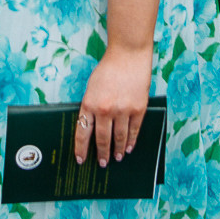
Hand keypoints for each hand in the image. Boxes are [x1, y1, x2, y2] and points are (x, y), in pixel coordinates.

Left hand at [76, 45, 151, 166]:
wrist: (128, 55)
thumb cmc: (108, 70)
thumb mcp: (91, 88)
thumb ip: (91, 107)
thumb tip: (92, 129)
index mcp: (89, 104)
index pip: (83, 133)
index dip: (81, 149)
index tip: (81, 160)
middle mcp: (105, 110)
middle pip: (102, 139)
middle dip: (102, 154)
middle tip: (102, 163)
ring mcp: (123, 110)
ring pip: (119, 138)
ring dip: (117, 150)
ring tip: (117, 158)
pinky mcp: (138, 108)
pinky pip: (134, 130)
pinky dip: (131, 141)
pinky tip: (129, 148)